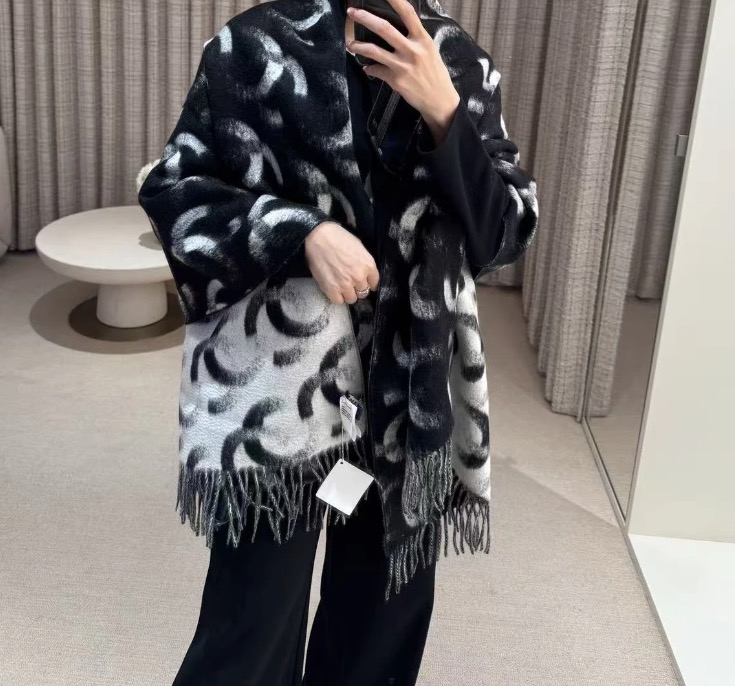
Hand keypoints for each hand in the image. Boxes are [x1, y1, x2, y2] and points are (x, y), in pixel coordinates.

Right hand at [304, 222, 378, 303]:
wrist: (319, 236)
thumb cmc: (338, 237)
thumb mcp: (359, 247)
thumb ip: (364, 262)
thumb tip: (364, 273)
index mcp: (368, 265)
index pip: (374, 283)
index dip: (368, 283)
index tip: (364, 282)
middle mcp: (359, 277)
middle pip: (363, 292)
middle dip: (357, 288)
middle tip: (350, 283)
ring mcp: (345, 284)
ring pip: (351, 299)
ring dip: (347, 294)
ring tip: (341, 286)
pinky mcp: (331, 289)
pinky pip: (338, 301)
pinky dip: (336, 297)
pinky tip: (333, 289)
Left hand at [346, 0, 460, 145]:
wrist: (439, 100)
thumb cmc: (435, 74)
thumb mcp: (430, 50)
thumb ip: (415, 38)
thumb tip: (399, 27)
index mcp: (423, 39)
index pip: (408, 13)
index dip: (395, 0)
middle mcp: (412, 50)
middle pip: (384, 28)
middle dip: (365, 18)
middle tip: (351, 13)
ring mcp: (402, 65)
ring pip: (374, 50)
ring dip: (358, 46)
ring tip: (349, 43)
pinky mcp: (396, 80)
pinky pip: (376, 70)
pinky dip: (369, 68)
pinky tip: (367, 68)